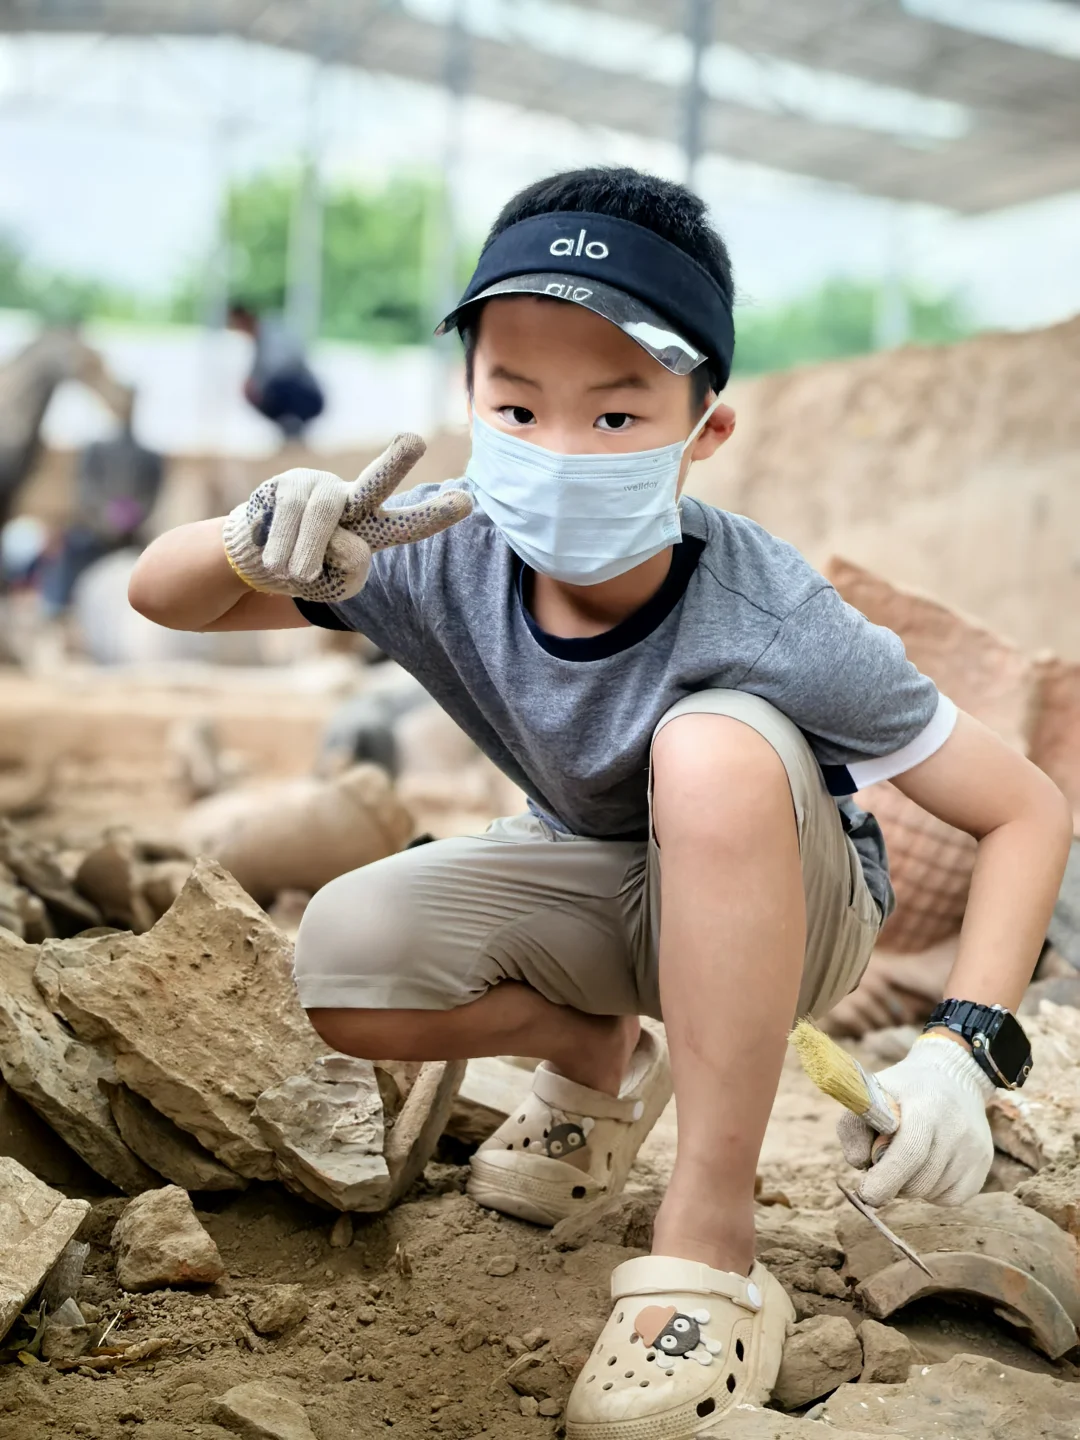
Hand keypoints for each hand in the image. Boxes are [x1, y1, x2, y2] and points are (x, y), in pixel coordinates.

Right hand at [222, 432, 471, 601]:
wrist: (258, 561)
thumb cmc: (307, 573)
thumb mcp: (336, 586)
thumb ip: (350, 571)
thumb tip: (345, 541)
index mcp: (374, 528)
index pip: (408, 524)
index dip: (436, 514)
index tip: (468, 501)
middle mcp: (352, 500)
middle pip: (375, 482)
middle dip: (395, 462)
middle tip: (416, 440)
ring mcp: (319, 488)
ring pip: (322, 514)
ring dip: (307, 552)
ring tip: (296, 575)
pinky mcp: (286, 484)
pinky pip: (289, 518)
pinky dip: (283, 549)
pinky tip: (277, 564)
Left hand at [836, 1036, 994, 1205]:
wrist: (952, 1077)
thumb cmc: (903, 1090)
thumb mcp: (871, 1095)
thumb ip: (853, 1127)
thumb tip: (860, 1164)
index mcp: (926, 1107)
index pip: (909, 1153)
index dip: (885, 1179)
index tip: (866, 1192)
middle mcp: (956, 1128)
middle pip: (919, 1181)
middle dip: (893, 1184)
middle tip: (884, 1168)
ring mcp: (974, 1148)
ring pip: (933, 1193)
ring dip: (912, 1186)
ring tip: (908, 1159)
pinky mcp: (984, 1163)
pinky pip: (952, 1198)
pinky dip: (933, 1191)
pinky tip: (928, 1167)